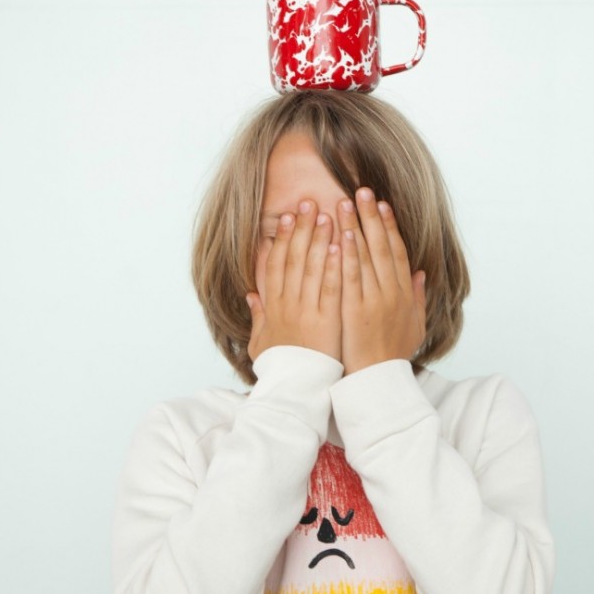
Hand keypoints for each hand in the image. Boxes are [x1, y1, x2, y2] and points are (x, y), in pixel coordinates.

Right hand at [246, 200, 341, 362]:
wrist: (294, 391)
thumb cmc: (281, 368)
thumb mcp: (261, 342)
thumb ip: (258, 317)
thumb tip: (252, 296)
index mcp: (274, 307)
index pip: (276, 265)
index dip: (282, 239)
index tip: (287, 217)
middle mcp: (287, 304)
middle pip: (294, 259)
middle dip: (301, 229)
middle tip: (309, 202)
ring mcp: (306, 311)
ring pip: (312, 268)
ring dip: (319, 238)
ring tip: (327, 213)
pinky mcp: (325, 321)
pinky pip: (330, 288)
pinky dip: (335, 265)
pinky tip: (341, 244)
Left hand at [338, 188, 425, 374]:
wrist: (378, 381)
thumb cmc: (393, 354)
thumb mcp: (414, 325)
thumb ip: (418, 297)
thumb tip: (421, 274)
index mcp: (405, 293)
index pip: (397, 251)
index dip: (389, 226)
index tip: (382, 204)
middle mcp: (392, 292)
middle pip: (382, 245)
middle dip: (372, 216)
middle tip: (362, 190)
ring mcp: (375, 299)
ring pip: (366, 256)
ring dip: (357, 226)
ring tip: (346, 202)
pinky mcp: (356, 309)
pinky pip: (352, 276)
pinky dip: (349, 254)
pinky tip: (342, 234)